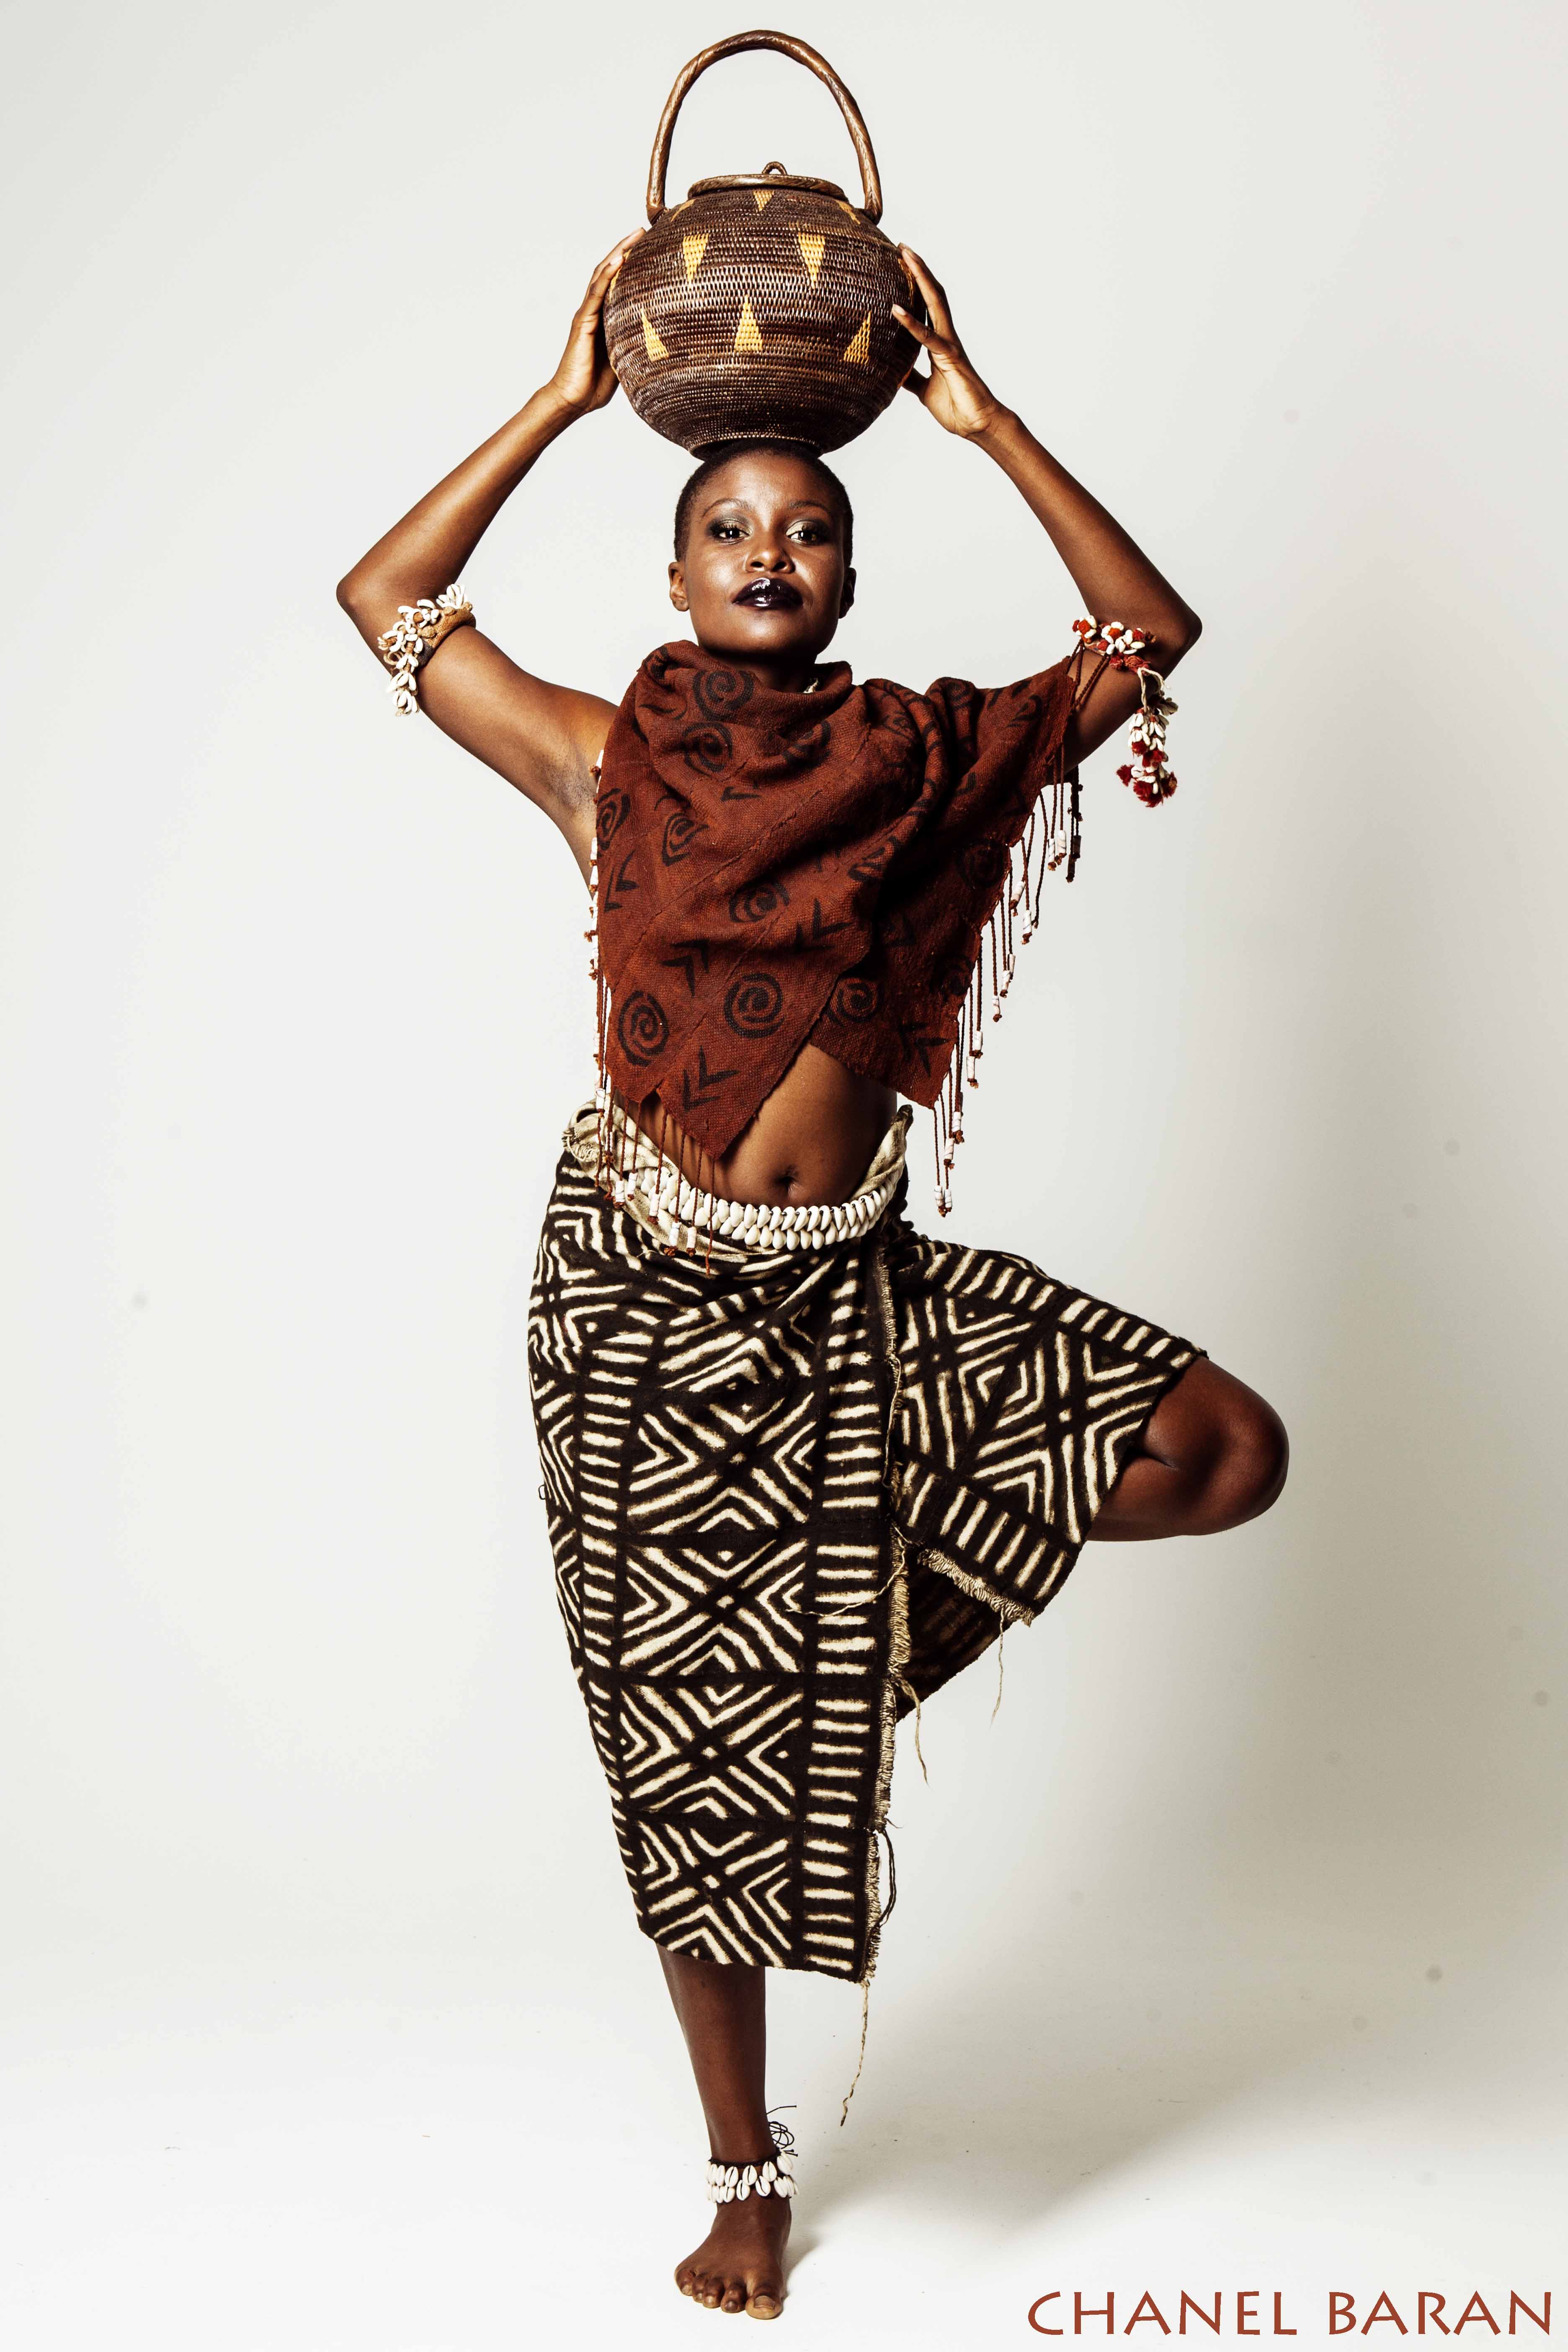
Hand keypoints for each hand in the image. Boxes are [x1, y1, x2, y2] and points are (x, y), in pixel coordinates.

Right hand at [546, 231, 643, 418]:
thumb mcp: (626, 359)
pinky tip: (618, 259)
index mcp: (605, 318)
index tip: (652, 246)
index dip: (633, 263)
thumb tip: (662, 340)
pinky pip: (595, 293)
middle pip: (611, 271)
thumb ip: (636, 343)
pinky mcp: (583, 322)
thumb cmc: (596, 384)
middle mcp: (594, 310)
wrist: (574, 400)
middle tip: (646, 230)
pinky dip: (606, 274)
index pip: (620, 283)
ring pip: (602, 275)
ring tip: (635, 234)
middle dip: (627, 248)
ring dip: (618, 253)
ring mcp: (587, 314)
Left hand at [892, 249, 1007, 439]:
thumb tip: (895, 373)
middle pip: (933, 295)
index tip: (901, 264)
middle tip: (903, 247)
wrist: (978, 425)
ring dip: (921, 279)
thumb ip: (911, 378)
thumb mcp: (924, 391)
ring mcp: (950, 346)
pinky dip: (911, 324)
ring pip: (936, 304)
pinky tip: (896, 310)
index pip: (927, 306)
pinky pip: (928, 338)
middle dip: (919, 270)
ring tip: (906, 256)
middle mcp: (946, 338)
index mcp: (940, 343)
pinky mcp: (951, 359)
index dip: (916, 285)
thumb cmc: (956, 407)